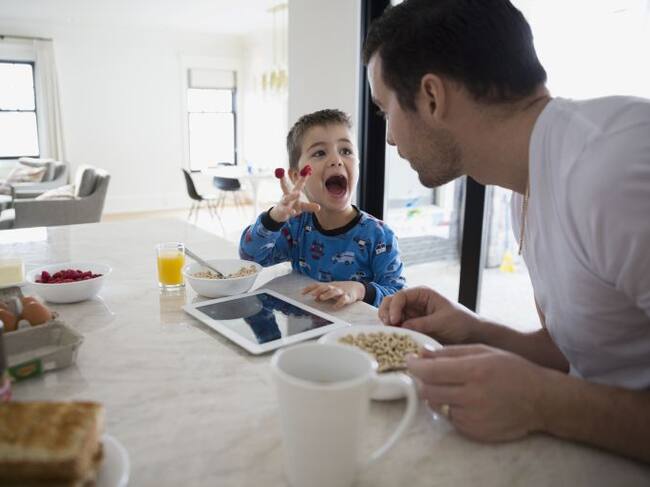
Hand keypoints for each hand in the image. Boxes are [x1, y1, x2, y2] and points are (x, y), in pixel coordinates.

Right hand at [269, 171, 319, 222]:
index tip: (308, 168)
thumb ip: (310, 206)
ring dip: (292, 196)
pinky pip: (285, 210)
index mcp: (294, 192)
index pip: (299, 184)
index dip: (303, 177)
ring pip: (287, 198)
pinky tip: (293, 212)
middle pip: (286, 186)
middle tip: (289, 170)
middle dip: (286, 179)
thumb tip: (319, 208)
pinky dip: (289, 211)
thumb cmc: (292, 207)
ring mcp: (284, 202)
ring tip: (298, 194)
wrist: (280, 214)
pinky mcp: (281, 210)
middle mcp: (287, 195)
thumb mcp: (302, 207)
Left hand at [302, 281, 364, 308]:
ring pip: (334, 291)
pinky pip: (344, 299)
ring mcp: (341, 291)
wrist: (356, 287)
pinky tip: (335, 306)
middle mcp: (334, 287)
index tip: (302, 293)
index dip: (309, 288)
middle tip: (311, 294)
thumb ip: (322, 294)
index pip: (317, 285)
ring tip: (321, 298)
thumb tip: (314, 299)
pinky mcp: (348, 296)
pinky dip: (339, 302)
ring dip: (327, 294)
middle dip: (318, 290)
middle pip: (325, 287)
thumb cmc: (340, 290)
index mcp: (328, 286)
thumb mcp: (330, 291)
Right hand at [377, 286, 480, 344]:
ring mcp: (412, 314)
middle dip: (386, 313)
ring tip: (390, 332)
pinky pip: (398, 326)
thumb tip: (401, 327)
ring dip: (387, 322)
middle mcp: (414, 302)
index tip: (393, 321)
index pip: (400, 296)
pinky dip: (393, 330)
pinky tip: (394, 337)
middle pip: (391, 302)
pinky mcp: (412, 326)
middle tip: (387, 326)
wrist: (471, 335)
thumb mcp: (441, 322)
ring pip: (391, 314)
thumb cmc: (461, 322)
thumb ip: (421, 324)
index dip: (393, 307)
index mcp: (422, 294)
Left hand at [408, 345, 545, 441]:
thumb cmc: (512, 370)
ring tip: (452, 386)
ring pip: (436, 406)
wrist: (540, 400)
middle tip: (428, 373)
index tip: (409, 361)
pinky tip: (466, 401)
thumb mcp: (483, 352)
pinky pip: (450, 419)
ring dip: (437, 395)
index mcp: (474, 372)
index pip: (431, 371)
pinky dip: (451, 408)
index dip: (414, 366)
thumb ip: (450, 352)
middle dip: (423, 381)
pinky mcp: (474, 432)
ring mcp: (472, 417)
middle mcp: (472, 396)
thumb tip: (422, 353)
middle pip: (428, 391)